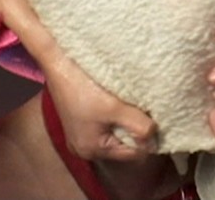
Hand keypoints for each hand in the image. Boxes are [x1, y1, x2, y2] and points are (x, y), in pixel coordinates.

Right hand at [43, 51, 157, 160]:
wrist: (59, 61)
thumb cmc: (83, 87)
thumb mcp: (115, 108)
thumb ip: (139, 125)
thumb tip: (155, 136)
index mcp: (92, 149)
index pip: (133, 153)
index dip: (147, 137)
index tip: (154, 117)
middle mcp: (85, 147)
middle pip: (124, 142)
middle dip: (136, 126)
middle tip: (144, 107)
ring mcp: (81, 134)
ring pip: (117, 131)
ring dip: (126, 118)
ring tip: (131, 102)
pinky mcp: (81, 120)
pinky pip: (107, 122)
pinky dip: (116, 113)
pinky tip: (118, 99)